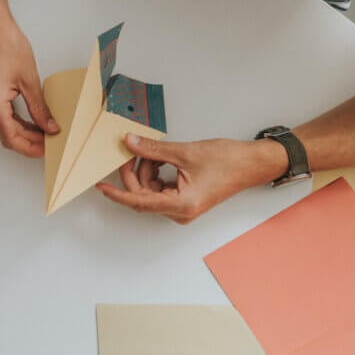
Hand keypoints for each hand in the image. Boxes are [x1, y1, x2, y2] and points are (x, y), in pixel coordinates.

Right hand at [0, 17, 58, 156]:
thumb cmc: (6, 46)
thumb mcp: (29, 80)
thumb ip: (39, 108)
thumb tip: (49, 127)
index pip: (11, 137)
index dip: (30, 147)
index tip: (47, 151)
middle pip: (8, 135)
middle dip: (30, 142)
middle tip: (52, 143)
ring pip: (6, 127)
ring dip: (26, 133)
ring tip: (47, 134)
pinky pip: (4, 117)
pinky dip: (19, 123)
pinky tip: (35, 122)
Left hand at [96, 134, 287, 223]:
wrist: (253, 164)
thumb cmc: (228, 161)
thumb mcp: (184, 152)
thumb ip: (153, 150)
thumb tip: (130, 143)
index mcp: (181, 205)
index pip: (139, 201)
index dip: (117, 194)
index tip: (101, 187)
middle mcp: (181, 212)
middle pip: (142, 196)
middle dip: (134, 173)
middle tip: (131, 151)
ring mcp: (182, 208)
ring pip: (149, 191)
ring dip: (145, 171)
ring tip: (153, 152)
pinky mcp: (184, 200)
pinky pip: (159, 189)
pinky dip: (155, 174)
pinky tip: (160, 159)